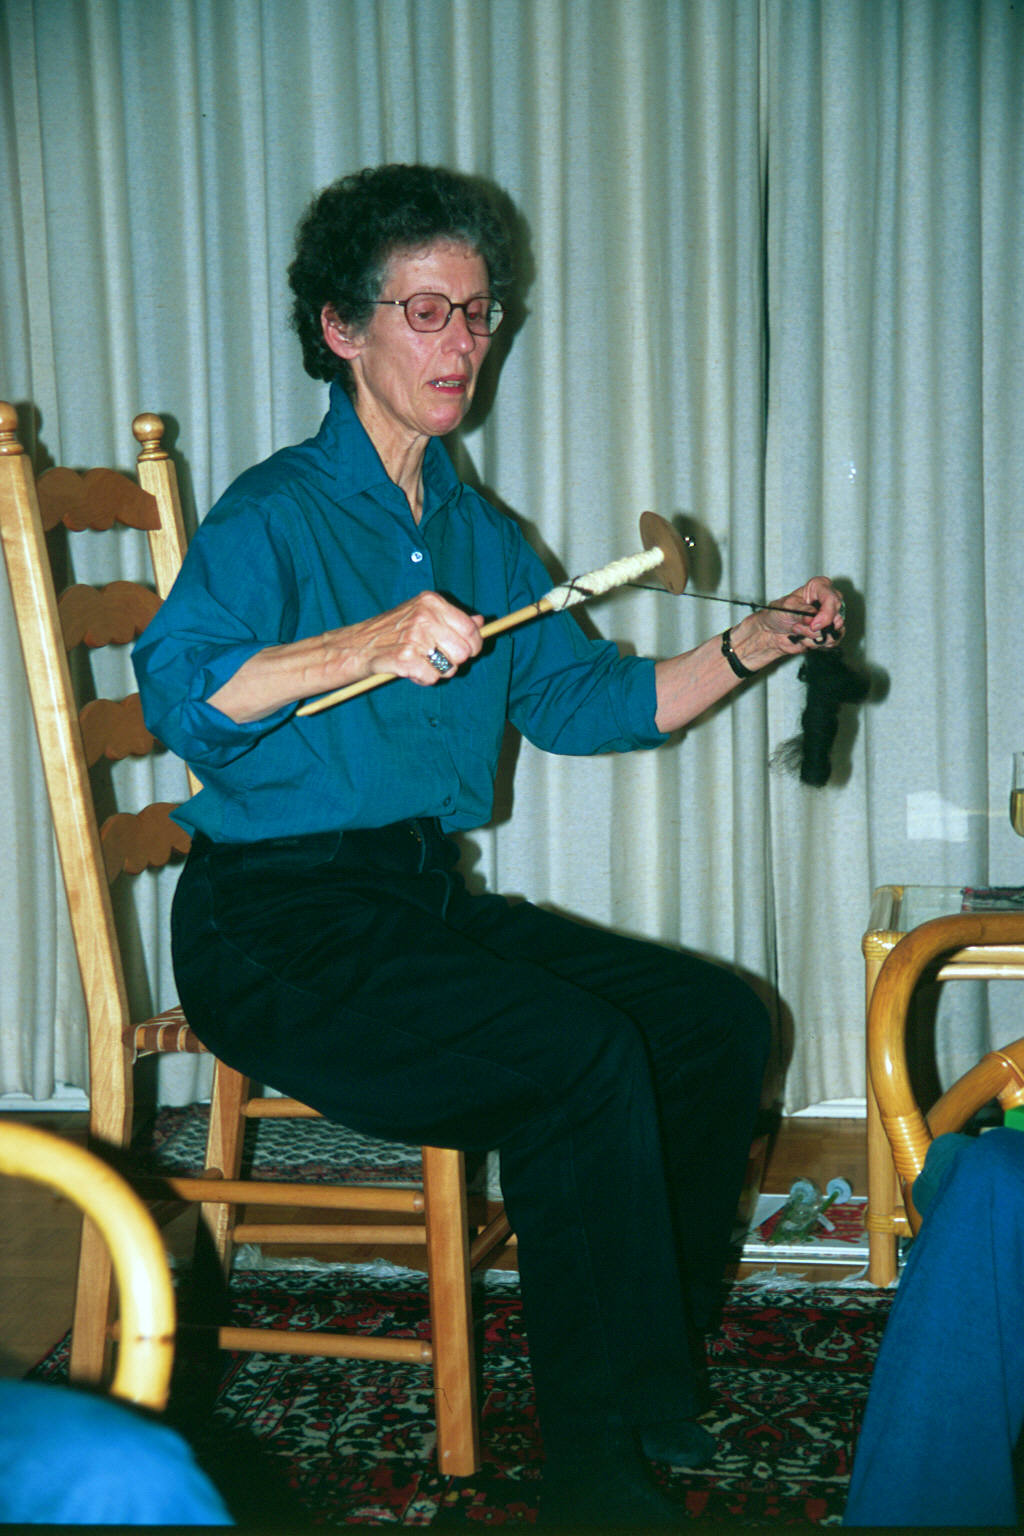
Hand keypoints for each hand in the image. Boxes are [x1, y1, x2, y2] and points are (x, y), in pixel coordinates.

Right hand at [337, 591, 484, 687]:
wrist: (357, 645)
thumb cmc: (393, 631)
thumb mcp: (422, 614)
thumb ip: (453, 618)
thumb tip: (482, 622)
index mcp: (431, 602)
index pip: (471, 628)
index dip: (473, 645)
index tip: (466, 651)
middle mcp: (424, 617)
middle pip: (464, 651)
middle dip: (454, 661)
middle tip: (435, 658)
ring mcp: (414, 638)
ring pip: (450, 667)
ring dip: (438, 671)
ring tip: (421, 662)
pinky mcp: (405, 659)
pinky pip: (432, 678)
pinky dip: (423, 679)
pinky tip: (411, 670)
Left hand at [734, 578, 845, 667]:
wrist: (772, 632)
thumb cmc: (778, 613)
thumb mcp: (786, 608)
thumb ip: (802, 612)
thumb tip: (813, 619)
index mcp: (819, 587)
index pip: (832, 599)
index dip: (825, 615)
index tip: (813, 625)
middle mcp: (828, 602)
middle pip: (837, 617)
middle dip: (816, 628)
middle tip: (798, 627)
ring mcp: (830, 618)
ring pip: (834, 632)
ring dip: (812, 636)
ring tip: (797, 630)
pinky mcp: (829, 633)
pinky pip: (832, 642)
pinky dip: (815, 644)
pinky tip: (803, 638)